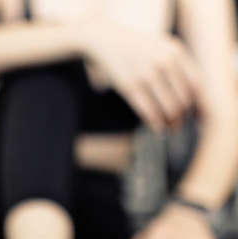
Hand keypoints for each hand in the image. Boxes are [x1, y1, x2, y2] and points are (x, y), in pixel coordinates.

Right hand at [80, 19, 204, 131]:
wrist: (109, 42)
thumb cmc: (140, 49)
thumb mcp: (164, 49)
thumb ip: (180, 66)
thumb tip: (193, 97)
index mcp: (176, 52)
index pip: (195, 84)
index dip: (197, 103)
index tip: (195, 115)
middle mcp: (164, 62)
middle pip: (184, 99)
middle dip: (183, 116)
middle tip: (180, 124)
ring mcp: (147, 75)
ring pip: (170, 108)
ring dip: (172, 123)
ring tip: (171, 128)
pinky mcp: (130, 87)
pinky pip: (149, 112)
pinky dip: (157, 124)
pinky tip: (159, 128)